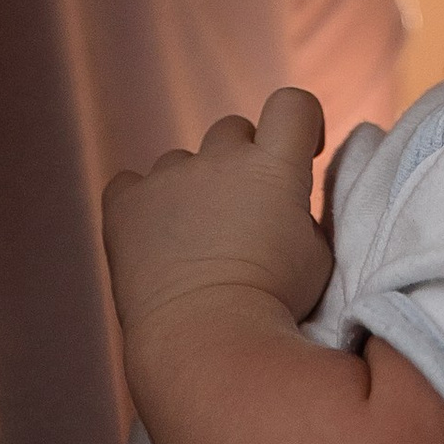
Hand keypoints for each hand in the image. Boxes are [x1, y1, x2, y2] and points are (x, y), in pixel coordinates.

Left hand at [102, 87, 334, 336]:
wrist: (205, 340)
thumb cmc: (274, 305)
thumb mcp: (318, 257)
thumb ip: (304, 214)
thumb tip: (291, 201)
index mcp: (273, 168)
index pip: (293, 103)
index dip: (301, 121)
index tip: (302, 151)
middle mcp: (218, 160)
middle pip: (233, 131)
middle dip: (242, 161)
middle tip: (244, 213)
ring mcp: (167, 179)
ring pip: (182, 162)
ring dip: (193, 189)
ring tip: (196, 243)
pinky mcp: (125, 204)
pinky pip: (131, 185)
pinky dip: (142, 205)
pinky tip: (153, 239)